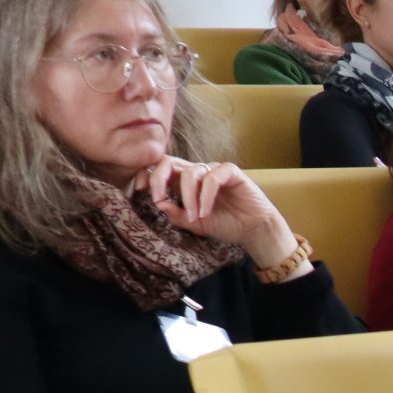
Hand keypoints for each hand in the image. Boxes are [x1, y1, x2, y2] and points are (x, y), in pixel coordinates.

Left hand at [142, 158, 292, 267]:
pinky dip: (205, 196)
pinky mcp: (231, 172)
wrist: (254, 230)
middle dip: (159, 179)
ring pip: (190, 173)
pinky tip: (207, 211)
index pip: (160, 169)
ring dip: (189, 198)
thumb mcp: (194, 224)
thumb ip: (176, 214)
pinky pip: (212, 177)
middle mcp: (197, 173)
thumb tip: (159, 204)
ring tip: (196, 218)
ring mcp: (214, 171)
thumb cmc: (226, 225)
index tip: (138, 190)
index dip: (147, 175)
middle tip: (159, 199)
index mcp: (185, 182)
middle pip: (168, 162)